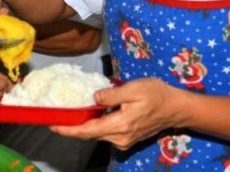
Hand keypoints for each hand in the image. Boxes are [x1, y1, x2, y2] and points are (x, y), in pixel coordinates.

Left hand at [49, 78, 187, 150]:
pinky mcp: (128, 137)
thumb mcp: (133, 89)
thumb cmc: (157, 95)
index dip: (68, 130)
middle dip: (71, 129)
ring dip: (82, 128)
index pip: (88, 131)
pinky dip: (94, 127)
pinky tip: (87, 117)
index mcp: (120, 125)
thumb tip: (94, 98)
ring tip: (67, 117)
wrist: (176, 108)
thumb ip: (111, 94)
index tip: (53, 125)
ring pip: (97, 135)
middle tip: (54, 119)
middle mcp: (120, 137)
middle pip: (90, 135)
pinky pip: (106, 133)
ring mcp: (124, 140)